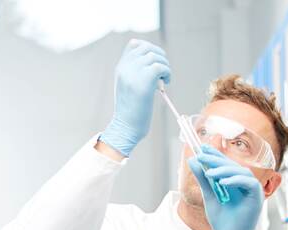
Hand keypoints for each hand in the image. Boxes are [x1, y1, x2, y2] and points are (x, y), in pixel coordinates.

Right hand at [99, 39, 170, 156]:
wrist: (126, 127)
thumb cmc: (131, 111)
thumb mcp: (129, 87)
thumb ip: (135, 73)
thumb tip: (153, 61)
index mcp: (121, 68)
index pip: (134, 44)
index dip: (149, 48)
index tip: (156, 61)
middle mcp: (125, 68)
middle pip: (147, 48)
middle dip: (160, 56)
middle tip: (164, 72)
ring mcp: (133, 73)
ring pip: (155, 56)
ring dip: (165, 66)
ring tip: (165, 79)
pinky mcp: (144, 82)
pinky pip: (160, 67)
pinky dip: (167, 72)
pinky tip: (166, 82)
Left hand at [188, 145, 262, 229]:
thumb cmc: (222, 220)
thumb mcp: (209, 195)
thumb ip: (203, 179)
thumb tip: (193, 160)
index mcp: (234, 182)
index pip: (225, 164)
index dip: (214, 154)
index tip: (201, 148)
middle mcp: (244, 183)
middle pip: (232, 165)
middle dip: (216, 160)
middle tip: (201, 156)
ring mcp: (252, 189)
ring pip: (240, 171)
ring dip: (224, 170)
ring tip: (208, 174)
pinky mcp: (257, 197)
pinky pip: (249, 183)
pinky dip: (236, 180)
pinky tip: (223, 182)